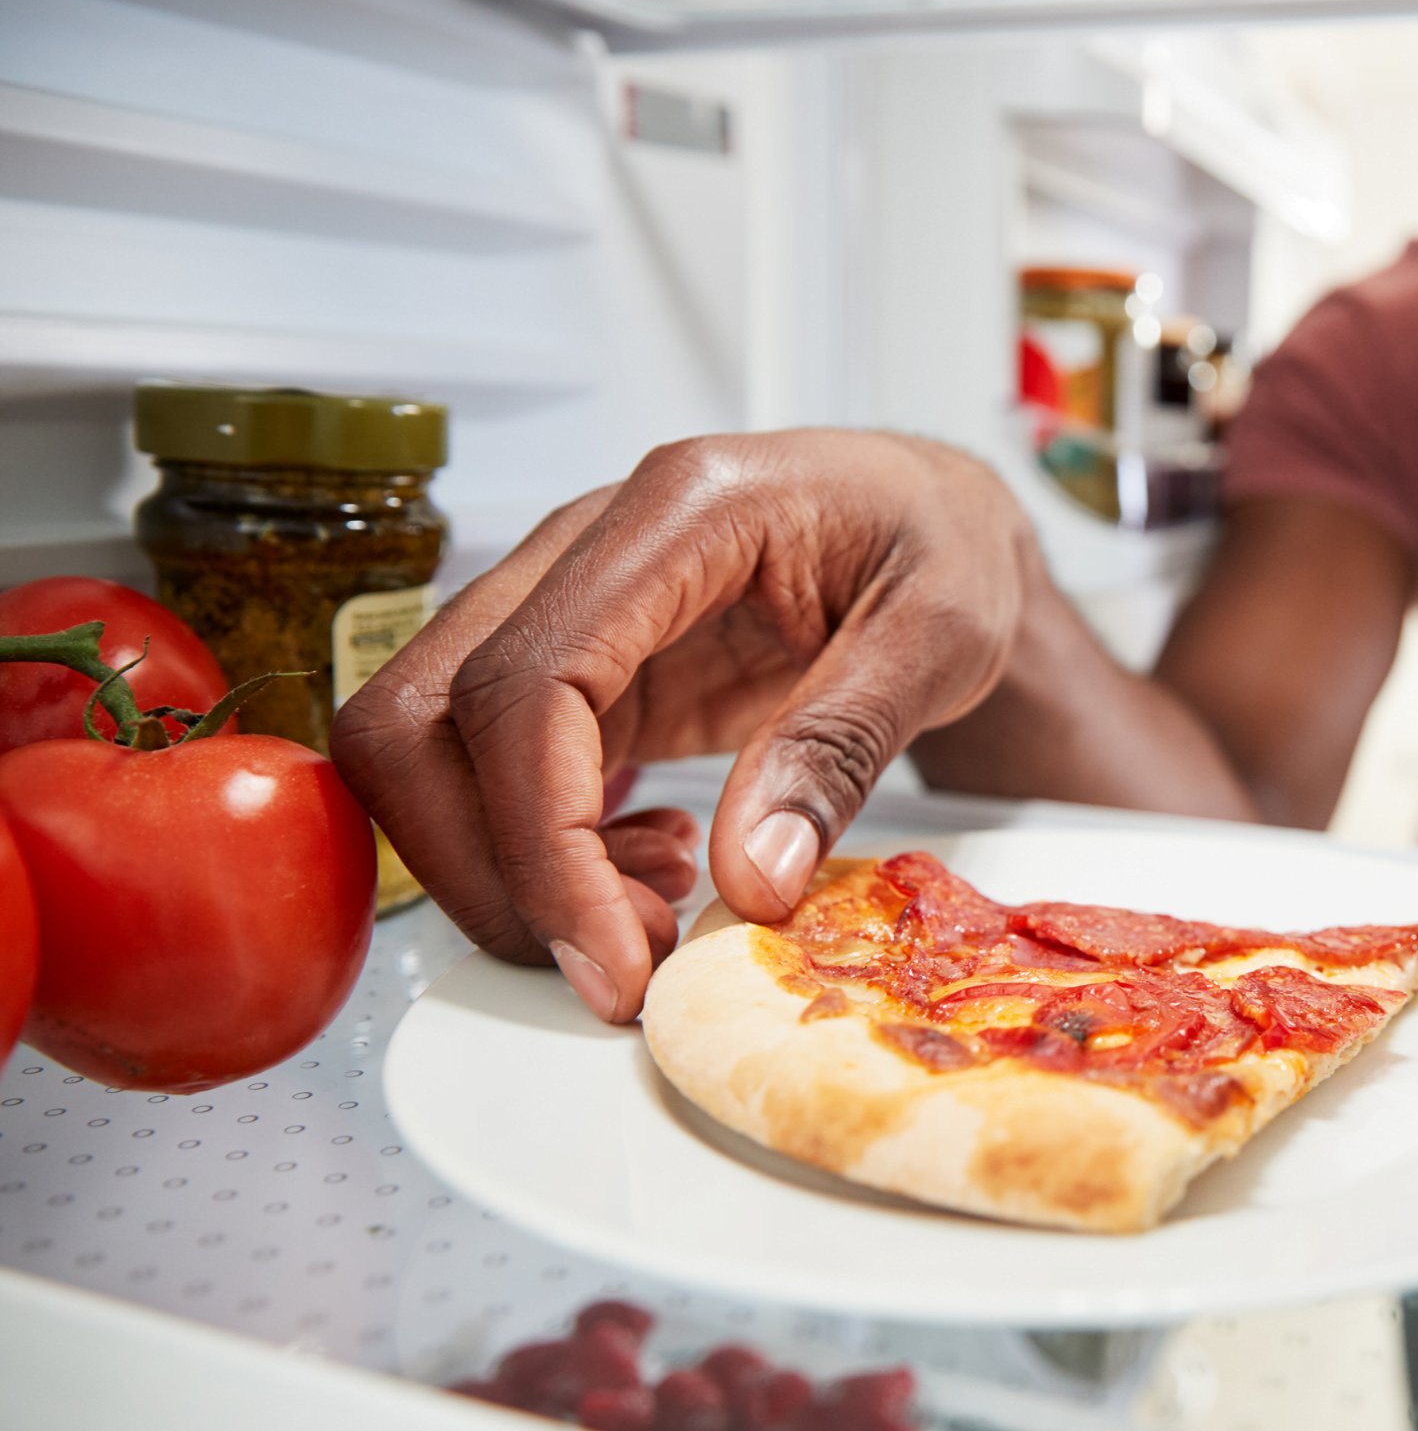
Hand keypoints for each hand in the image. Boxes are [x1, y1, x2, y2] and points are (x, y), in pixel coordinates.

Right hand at [331, 431, 1031, 1021]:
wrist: (932, 515)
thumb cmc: (940, 541)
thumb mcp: (944, 633)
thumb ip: (844, 745)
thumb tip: (748, 878)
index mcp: (681, 509)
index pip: (528, 681)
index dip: (544, 840)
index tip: (613, 956)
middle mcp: (587, 547)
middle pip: (420, 719)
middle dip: (495, 872)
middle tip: (625, 961)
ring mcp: (564, 609)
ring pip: (430, 756)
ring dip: (515, 871)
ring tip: (661, 908)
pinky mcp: (576, 673)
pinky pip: (494, 776)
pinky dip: (548, 855)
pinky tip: (657, 867)